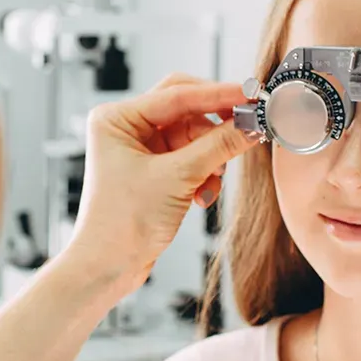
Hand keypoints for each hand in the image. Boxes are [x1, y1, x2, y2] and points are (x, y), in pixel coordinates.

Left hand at [69, 74, 257, 291]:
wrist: (109, 267)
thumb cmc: (122, 223)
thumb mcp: (178, 178)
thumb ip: (218, 146)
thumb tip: (251, 124)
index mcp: (117, 118)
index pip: (177, 94)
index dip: (218, 94)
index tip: (251, 94)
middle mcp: (127, 128)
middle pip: (187, 109)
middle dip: (215, 125)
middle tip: (249, 125)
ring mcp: (141, 149)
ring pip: (194, 136)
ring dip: (210, 158)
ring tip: (211, 180)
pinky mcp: (155, 170)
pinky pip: (192, 158)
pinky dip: (203, 175)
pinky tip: (201, 196)